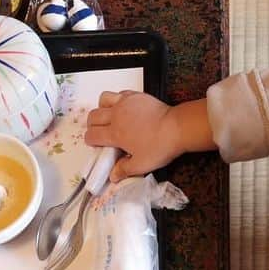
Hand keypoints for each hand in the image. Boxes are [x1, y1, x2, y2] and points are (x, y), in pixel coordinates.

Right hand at [85, 91, 206, 182]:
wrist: (177, 127)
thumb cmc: (160, 146)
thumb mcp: (141, 164)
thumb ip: (124, 170)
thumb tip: (113, 176)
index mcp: (115, 134)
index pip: (92, 135)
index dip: (91, 141)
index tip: (97, 144)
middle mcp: (116, 116)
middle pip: (93, 116)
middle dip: (92, 125)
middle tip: (100, 132)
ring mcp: (125, 103)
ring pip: (103, 99)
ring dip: (102, 108)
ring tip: (109, 116)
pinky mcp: (136, 95)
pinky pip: (119, 93)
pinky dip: (117, 99)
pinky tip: (124, 108)